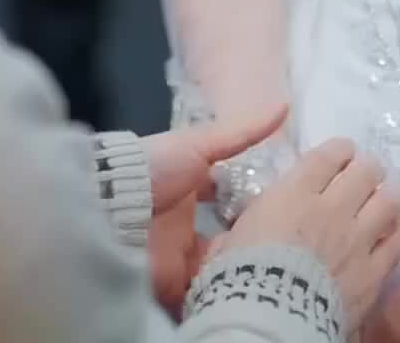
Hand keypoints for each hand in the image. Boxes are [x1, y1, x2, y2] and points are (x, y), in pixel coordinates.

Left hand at [144, 106, 286, 313]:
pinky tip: (244, 290)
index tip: (287, 207)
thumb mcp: (200, 144)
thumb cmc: (156, 167)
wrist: (112, 205)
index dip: (255, 202)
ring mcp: (178, 255)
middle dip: (248, 242)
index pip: (229, 198)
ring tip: (272, 272)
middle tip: (284, 247)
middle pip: (226, 237)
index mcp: (191, 189)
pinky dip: (216, 293)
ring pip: (216, 267)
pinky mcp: (171, 283)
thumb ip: (242, 133)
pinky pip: (200, 292)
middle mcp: (186, 224)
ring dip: (236, 269)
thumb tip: (285, 106)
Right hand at [216, 138, 399, 330]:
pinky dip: (397, 230)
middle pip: (367, 171)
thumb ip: (254, 222)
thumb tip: (251, 224)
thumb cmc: (242, 276)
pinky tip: (394, 228)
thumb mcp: (235, 237)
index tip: (344, 151)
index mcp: (296, 193)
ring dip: (388, 194)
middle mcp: (333, 208)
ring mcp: (357, 240)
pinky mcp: (373, 273)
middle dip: (368, 168)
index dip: (342, 149)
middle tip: (366, 173)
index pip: (331, 155)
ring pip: (389, 200)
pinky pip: (397, 241)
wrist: (268, 319)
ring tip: (386, 196)